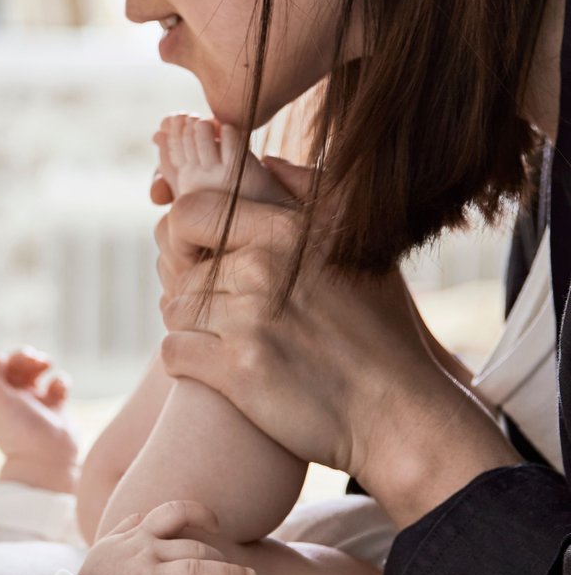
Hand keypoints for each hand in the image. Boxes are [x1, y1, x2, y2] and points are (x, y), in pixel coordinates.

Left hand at [0, 349, 79, 492]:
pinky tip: (59, 389)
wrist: (48, 461)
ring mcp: (34, 407)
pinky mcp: (55, 412)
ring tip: (46, 364)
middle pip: (14, 368)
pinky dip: (60, 381)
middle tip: (33, 358)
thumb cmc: (20, 432)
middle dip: (23, 357)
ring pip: (35, 374)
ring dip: (41, 363)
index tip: (5, 361)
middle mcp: (12, 403)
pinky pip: (58, 387)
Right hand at [77, 501, 255, 574]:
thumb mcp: (104, 547)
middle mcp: (145, 554)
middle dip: (225, 557)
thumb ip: (124, 528)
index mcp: (138, 538)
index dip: (200, 513)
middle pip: (195, 547)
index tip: (216, 525)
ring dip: (229, 574)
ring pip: (196, 569)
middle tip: (245, 573)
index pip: (174, 511)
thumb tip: (141, 515)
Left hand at [154, 157, 518, 523]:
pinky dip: (187, 362)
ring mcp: (249, 319)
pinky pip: (173, 352)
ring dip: (191, 328)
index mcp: (287, 230)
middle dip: (194, 293)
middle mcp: (265, 268)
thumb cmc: (378, 328)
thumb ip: (307, 192)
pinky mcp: (237, 370)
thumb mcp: (356, 243)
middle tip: (223, 315)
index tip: (197, 259)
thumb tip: (265, 161)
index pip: (190, 212)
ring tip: (228, 342)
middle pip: (181, 270)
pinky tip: (218, 370)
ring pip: (174, 310)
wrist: (399, 413)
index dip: (180, 235)